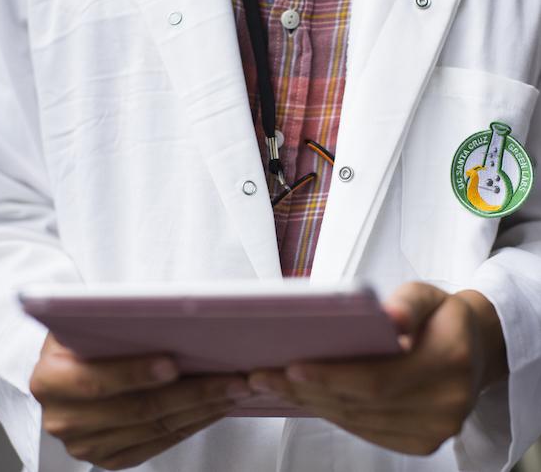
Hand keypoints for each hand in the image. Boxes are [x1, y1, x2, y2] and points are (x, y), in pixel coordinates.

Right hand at [31, 334, 252, 469]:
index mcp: (51, 379)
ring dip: (202, 409)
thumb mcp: (90, 317)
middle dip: (192, 393)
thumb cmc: (89, 333)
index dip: (135, 373)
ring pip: (155, 428)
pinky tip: (217, 406)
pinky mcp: (108, 457)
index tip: (174, 364)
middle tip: (232, 378)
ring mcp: (86, 444)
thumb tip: (174, 310)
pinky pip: (158, 444)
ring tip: (236, 390)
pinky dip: (193, 424)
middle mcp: (63, 419)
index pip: (96, 381)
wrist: (72, 363)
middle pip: (137, 410)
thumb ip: (115, 319)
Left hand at [248, 283, 507, 455]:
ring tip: (272, 385)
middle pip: (361, 404)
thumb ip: (409, 304)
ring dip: (311, 403)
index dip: (331, 376)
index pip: (378, 378)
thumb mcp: (426, 295)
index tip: (289, 367)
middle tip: (261, 375)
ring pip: (359, 421)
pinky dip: (332, 414)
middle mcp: (446, 404)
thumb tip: (391, 318)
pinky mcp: (422, 441)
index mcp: (449, 361)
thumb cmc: (440, 315)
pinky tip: (304, 397)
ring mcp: (435, 429)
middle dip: (306, 390)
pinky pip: (367, 431)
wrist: (474, 348)